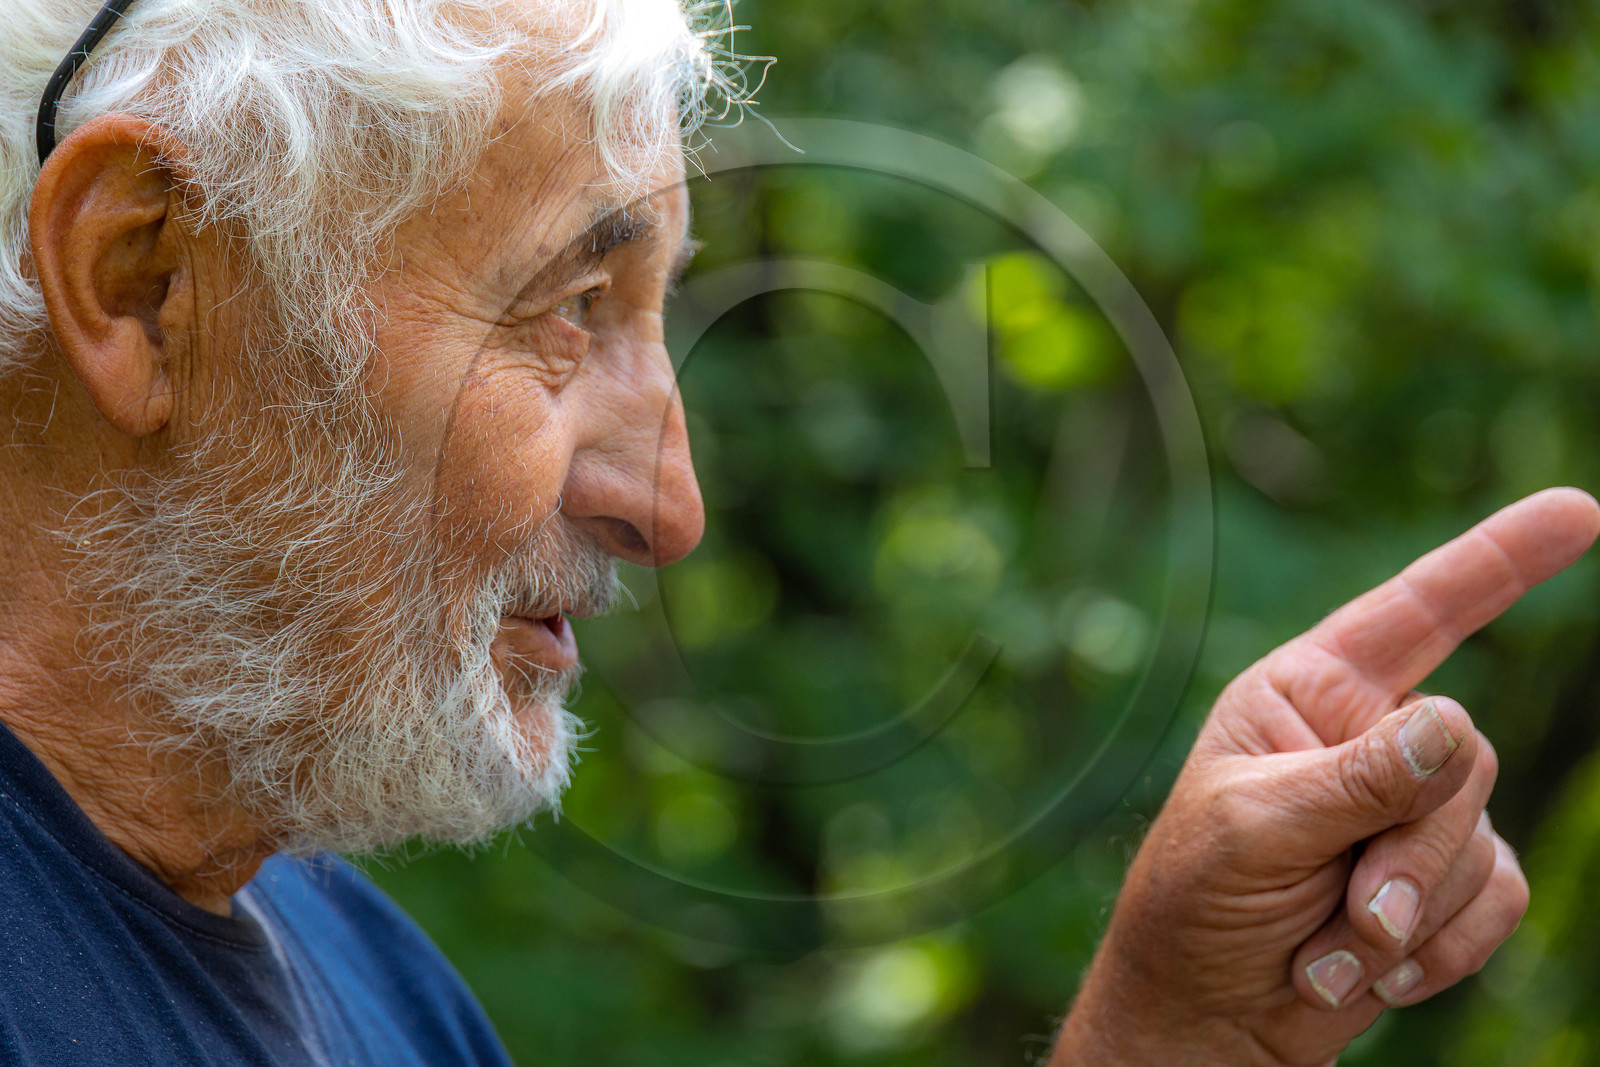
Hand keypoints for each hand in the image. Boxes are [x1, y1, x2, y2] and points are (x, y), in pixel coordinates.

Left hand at [1052, 488, 1599, 1065]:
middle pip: (1465, 753)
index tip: (1580, 510)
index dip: (1499, 560)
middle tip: (1351, 910)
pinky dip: (1443, 948)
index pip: (1415, 612)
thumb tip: (1453, 727)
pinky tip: (1371, 972)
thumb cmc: (1195, 903)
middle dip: (1414, 846)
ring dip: (1417, 910)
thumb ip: (1354, 782)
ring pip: (1485, 834)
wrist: (1206, 1013)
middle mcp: (1368, 738)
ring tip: (1332, 946)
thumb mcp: (1252, 832)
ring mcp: (1410, 811)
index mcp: (1307, 693)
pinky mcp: (1440, 881)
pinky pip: (1499, 898)